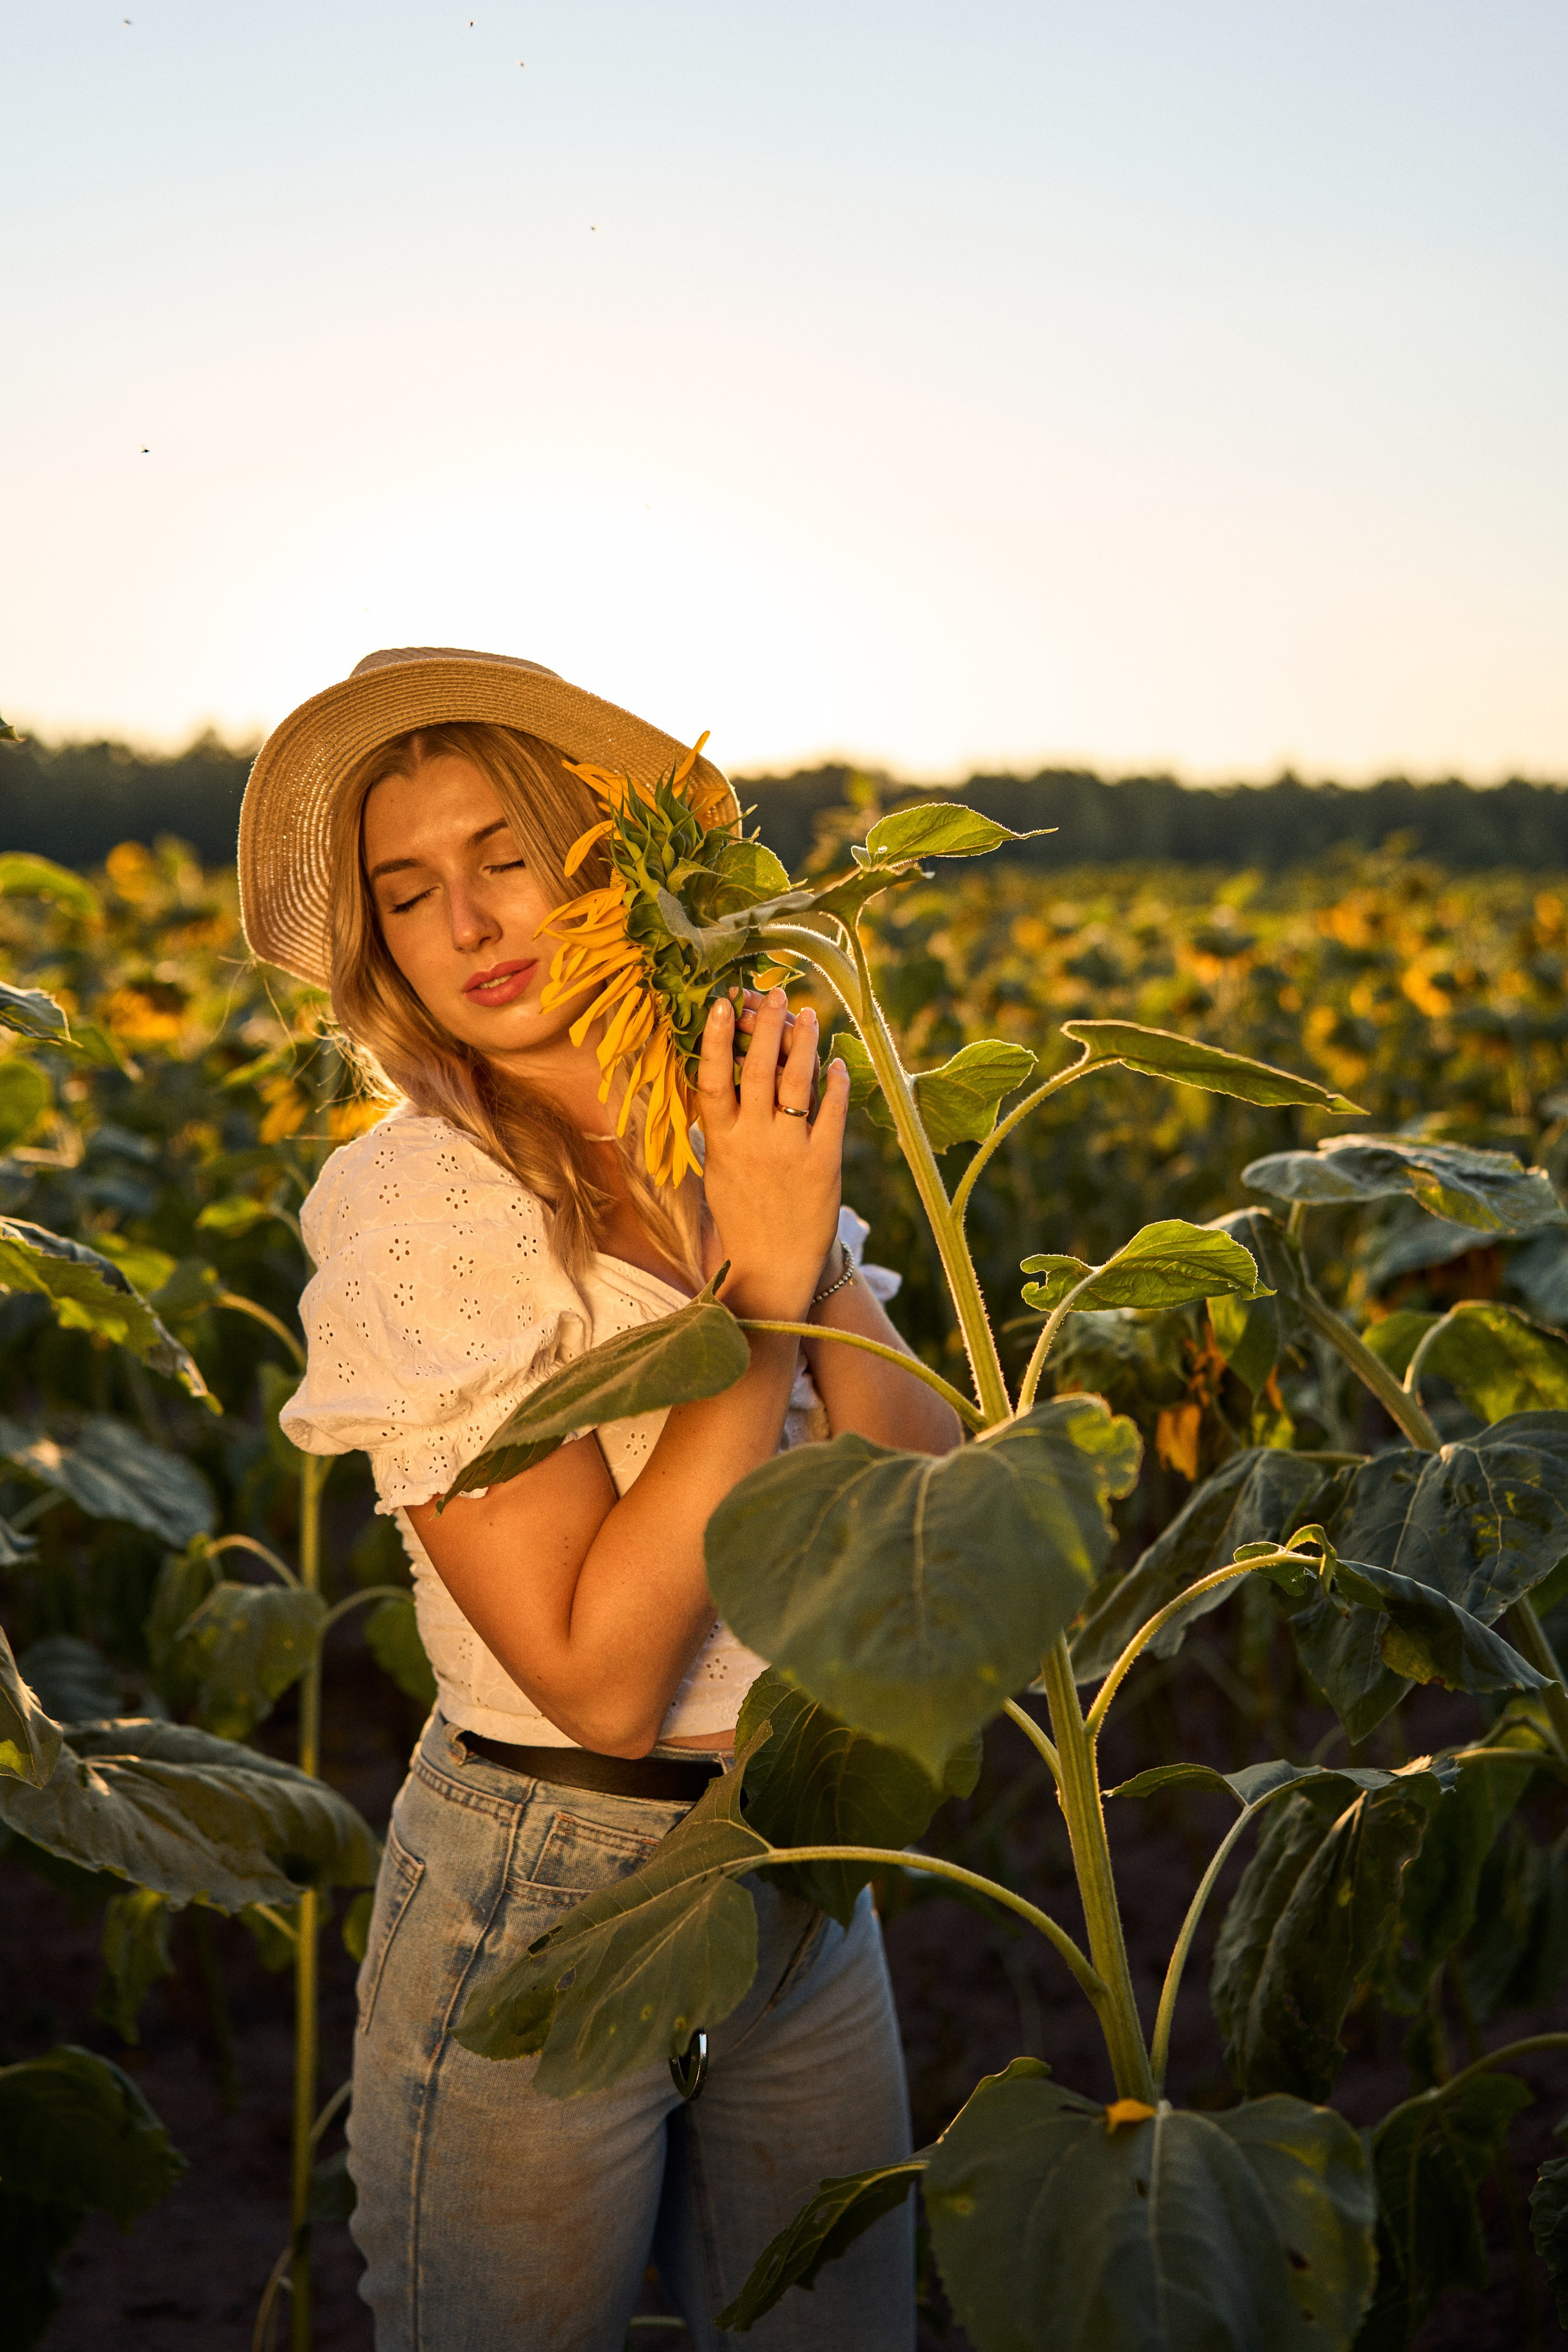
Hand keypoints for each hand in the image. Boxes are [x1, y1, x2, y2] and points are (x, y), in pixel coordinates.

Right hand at [697, 988, 848, 1321]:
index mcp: (721, 1141)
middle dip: (765, 1025)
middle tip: (773, 992)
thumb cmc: (743, 1216)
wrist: (773, 1266)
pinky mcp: (824, 1163)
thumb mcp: (720, 1170)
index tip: (721, 1002)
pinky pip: (832, 1112)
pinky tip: (838, 1062)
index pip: (712, 1078)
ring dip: (802, 1042)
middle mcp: (753, 1140)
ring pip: (796, 1081)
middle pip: (758, 1068)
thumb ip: (722, 1126)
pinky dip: (836, 1083)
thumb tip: (719, 1078)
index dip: (714, 1037)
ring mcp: (789, 1150)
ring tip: (807, 1013)